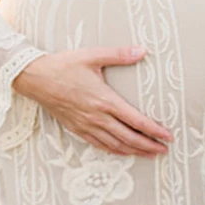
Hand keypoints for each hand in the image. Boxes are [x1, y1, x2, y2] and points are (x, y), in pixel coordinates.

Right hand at [11, 46, 173, 157]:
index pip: (136, 120)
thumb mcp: (92, 55)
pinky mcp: (77, 129)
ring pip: (116, 145)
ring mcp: (86, 125)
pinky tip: (123, 152)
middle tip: (165, 150)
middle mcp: (97, 117)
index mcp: (105, 100)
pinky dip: (114, 151)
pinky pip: (99, 145)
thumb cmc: (64, 65)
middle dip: (149, 145)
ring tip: (150, 154)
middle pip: (129, 138)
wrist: (35, 78)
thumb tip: (142, 50)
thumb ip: (119, 54)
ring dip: (135, 151)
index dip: (154, 130)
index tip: (168, 136)